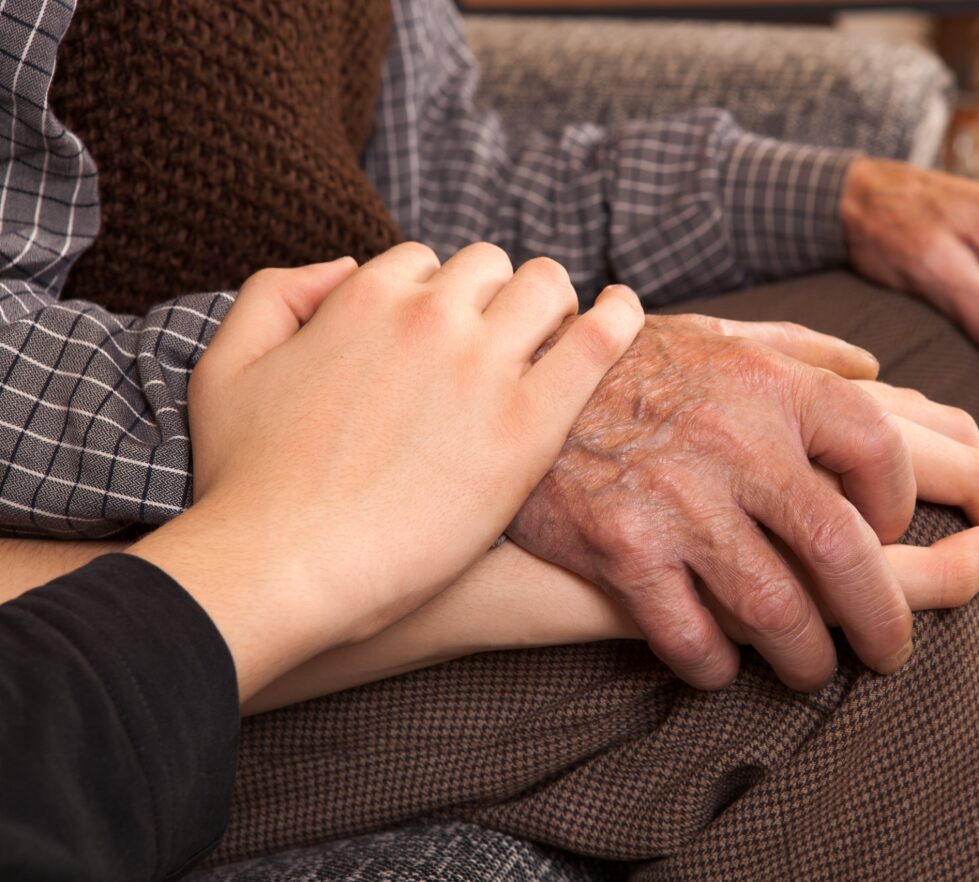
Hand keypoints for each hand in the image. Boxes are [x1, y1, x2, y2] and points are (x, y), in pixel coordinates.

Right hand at [130, 243, 642, 698]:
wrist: (284, 566)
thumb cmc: (245, 483)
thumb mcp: (226, 366)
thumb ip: (276, 294)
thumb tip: (343, 267)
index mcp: (366, 297)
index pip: (426, 262)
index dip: (438, 298)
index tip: (446, 335)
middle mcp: (431, 316)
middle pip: (491, 268)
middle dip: (497, 295)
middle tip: (505, 341)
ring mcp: (484, 366)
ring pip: (547, 289)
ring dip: (553, 303)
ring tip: (558, 336)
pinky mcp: (529, 423)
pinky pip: (597, 341)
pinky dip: (618, 316)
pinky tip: (624, 315)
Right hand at [507, 316, 978, 692]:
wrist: (516, 382)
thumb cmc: (629, 363)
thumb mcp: (719, 332)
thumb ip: (803, 349)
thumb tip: (876, 368)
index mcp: (770, 383)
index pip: (879, 448)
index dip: (899, 503)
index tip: (888, 534)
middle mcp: (734, 439)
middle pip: (842, 549)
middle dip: (880, 618)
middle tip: (888, 652)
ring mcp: (677, 499)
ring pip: (774, 609)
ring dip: (804, 657)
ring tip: (808, 670)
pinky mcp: (621, 547)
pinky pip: (689, 635)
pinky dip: (715, 664)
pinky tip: (720, 665)